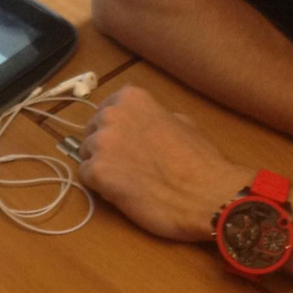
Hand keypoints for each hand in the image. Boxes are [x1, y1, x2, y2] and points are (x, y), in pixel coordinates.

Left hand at [79, 85, 249, 242]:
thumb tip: (143, 125)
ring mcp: (102, 143)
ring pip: (87, 155)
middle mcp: (112, 115)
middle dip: (105, 147)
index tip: (126, 142)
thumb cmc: (200, 160)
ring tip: (127, 181)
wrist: (207, 195)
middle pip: (93, 131)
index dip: (115, 129)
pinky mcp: (97, 173)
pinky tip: (122, 192)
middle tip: (127, 164)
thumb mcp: (181, 122)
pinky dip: (100, 187)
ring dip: (102, 167)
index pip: (106, 109)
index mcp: (132, 98)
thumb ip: (153, 117)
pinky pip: (86, 178)